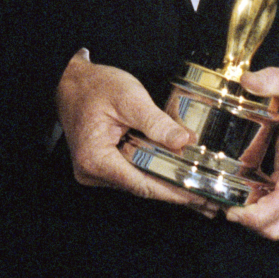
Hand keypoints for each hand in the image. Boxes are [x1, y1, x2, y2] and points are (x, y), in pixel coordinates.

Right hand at [56, 49, 215, 215]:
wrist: (71, 80)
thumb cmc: (95, 86)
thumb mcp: (129, 97)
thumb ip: (156, 121)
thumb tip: (183, 141)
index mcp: (96, 159)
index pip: (141, 183)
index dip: (172, 191)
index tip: (198, 196)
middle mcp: (92, 171)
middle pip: (141, 186)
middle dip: (174, 190)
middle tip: (207, 197)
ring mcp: (95, 170)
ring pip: (137, 180)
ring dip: (165, 181)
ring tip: (197, 187)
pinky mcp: (102, 164)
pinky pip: (132, 171)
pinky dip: (153, 171)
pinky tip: (175, 173)